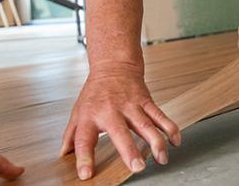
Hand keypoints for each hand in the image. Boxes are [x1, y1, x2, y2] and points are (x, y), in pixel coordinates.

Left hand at [60, 64, 180, 179]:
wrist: (114, 65)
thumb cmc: (96, 92)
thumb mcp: (78, 112)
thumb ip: (70, 136)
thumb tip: (63, 156)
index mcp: (90, 116)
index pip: (83, 139)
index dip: (84, 157)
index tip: (86, 173)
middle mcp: (110, 111)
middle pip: (120, 133)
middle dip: (129, 150)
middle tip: (136, 167)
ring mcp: (130, 106)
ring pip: (146, 125)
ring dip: (156, 142)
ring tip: (161, 158)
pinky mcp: (145, 101)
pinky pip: (160, 115)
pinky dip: (170, 128)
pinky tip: (175, 141)